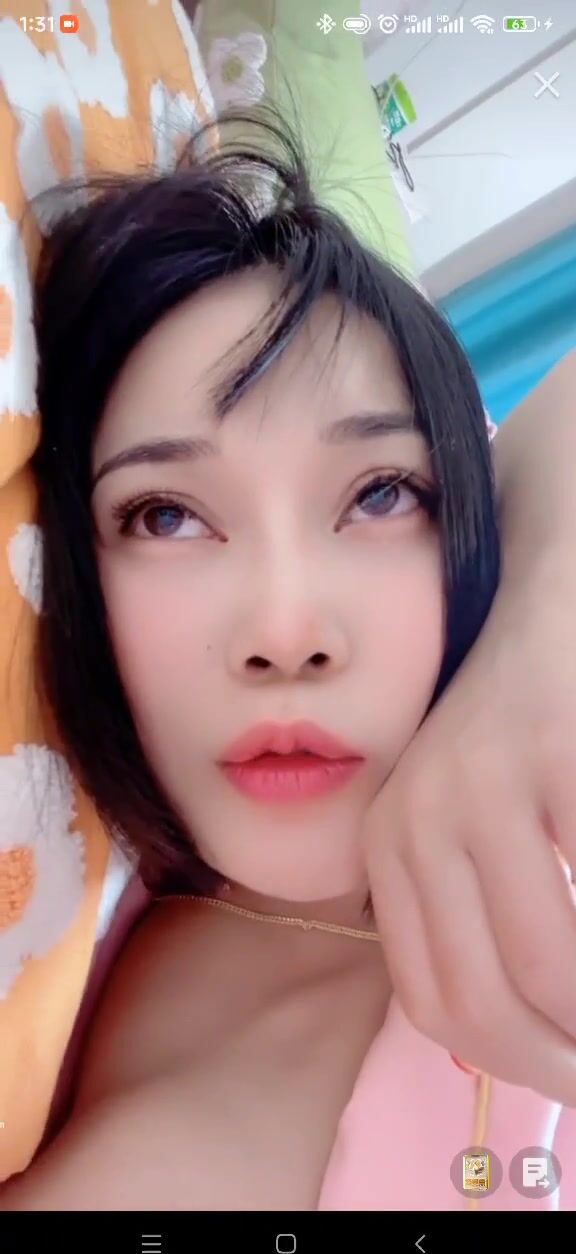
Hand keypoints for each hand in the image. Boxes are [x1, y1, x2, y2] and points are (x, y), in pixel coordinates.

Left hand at [363, 551, 575, 1103]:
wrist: (554, 601)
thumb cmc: (525, 727)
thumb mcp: (475, 821)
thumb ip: (480, 916)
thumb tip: (528, 1045)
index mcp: (392, 845)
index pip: (438, 1003)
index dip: (517, 1066)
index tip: (575, 1084)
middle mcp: (418, 815)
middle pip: (488, 1005)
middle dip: (568, 1069)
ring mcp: (487, 779)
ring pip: (555, 966)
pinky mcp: (557, 747)